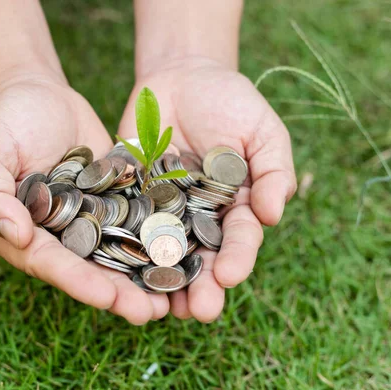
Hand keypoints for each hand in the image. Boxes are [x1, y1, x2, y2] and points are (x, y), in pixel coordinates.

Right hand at [0, 73, 170, 323]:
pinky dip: (156, 240)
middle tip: (149, 314)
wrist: (38, 95)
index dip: (77, 281)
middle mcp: (54, 236)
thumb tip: (14, 235)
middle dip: (118, 292)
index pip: (49, 262)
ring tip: (174, 299)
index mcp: (20, 234)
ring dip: (142, 277)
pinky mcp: (111, 203)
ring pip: (116, 254)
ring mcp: (86, 222)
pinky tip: (184, 255)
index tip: (107, 298)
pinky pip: (135, 223)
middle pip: (87, 269)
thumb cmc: (5, 124)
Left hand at [118, 57, 296, 321]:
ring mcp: (160, 210)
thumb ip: (272, 170)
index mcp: (233, 207)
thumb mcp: (261, 130)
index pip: (238, 238)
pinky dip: (120, 247)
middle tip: (198, 312)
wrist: (181, 76)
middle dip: (200, 286)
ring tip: (159, 310)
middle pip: (200, 257)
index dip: (236, 258)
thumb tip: (274, 214)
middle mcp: (196, 217)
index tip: (230, 276)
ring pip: (160, 252)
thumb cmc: (230, 101)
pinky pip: (123, 224)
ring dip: (161, 281)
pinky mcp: (128, 198)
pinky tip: (116, 271)